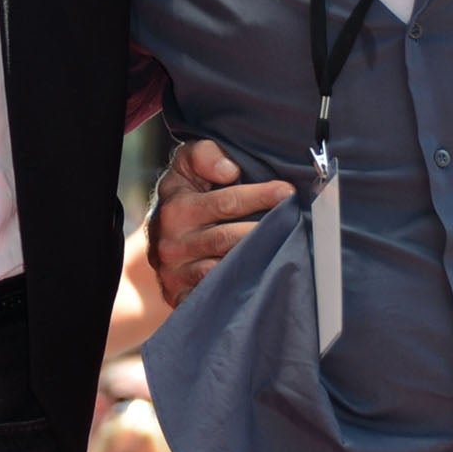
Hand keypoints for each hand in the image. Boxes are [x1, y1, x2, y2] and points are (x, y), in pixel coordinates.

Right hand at [147, 138, 292, 308]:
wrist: (157, 235)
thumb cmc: (185, 193)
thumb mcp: (186, 164)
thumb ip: (204, 154)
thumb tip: (229, 170)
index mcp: (175, 207)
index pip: (224, 203)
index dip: (259, 195)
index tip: (287, 191)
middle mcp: (172, 242)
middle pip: (228, 238)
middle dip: (266, 229)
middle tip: (295, 221)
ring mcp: (176, 273)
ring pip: (225, 269)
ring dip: (256, 259)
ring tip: (285, 248)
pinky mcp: (180, 296)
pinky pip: (214, 294)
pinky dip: (238, 288)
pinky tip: (261, 277)